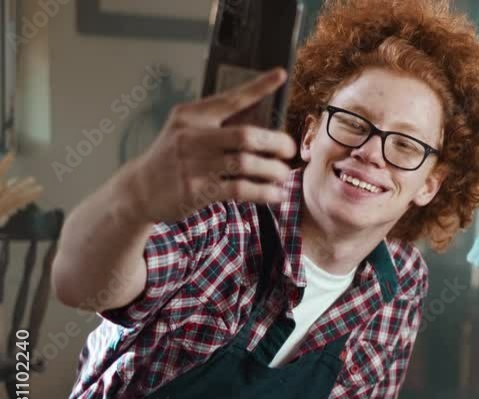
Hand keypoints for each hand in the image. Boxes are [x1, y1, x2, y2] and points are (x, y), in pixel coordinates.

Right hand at [121, 67, 298, 224]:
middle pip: (246, 136)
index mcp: (191, 116)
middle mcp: (192, 137)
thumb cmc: (172, 158)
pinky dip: (263, 192)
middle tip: (289, 149)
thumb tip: (260, 121)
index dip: (258, 87)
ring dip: (272, 170)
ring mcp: (194, 165)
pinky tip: (275, 194)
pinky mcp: (197, 191)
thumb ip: (215, 124)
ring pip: (246, 164)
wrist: (139, 190)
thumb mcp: (184, 131)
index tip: (281, 75)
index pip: (230, 98)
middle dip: (275, 142)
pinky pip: (240, 190)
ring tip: (282, 173)